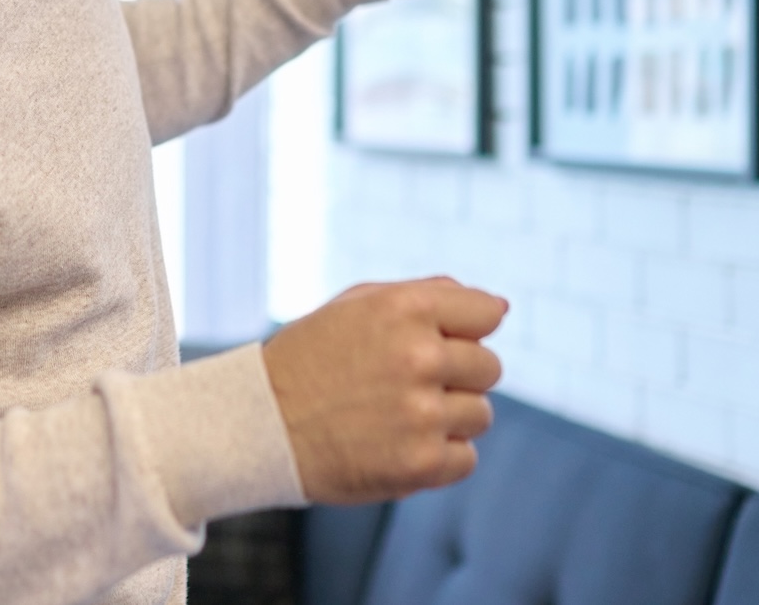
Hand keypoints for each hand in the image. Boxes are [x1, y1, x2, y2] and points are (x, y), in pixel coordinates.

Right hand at [262, 277, 506, 503]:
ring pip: (480, 415)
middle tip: (403, 385)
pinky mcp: (422, 463)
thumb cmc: (309, 359)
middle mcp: (419, 356)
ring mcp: (423, 413)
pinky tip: (393, 445)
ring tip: (393, 417)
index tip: (431, 343)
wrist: (258, 424)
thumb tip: (499, 308)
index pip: (486, 313)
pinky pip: (465, 458)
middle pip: (488, 367)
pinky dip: (436, 457)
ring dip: (446, 419)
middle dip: (455, 376)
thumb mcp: (355, 306)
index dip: (461, 330)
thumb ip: (427, 296)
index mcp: (404, 308)